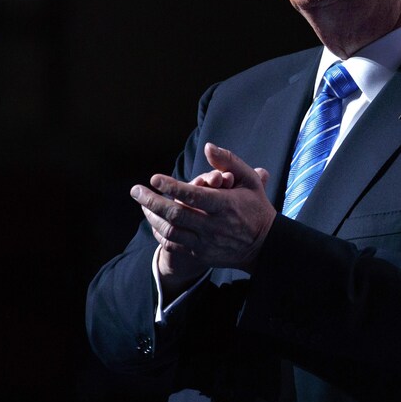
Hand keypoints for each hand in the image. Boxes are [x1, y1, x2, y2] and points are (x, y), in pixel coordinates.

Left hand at [133, 143, 274, 273]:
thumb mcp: (249, 180)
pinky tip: (153, 222)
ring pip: (171, 231)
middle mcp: (214, 226)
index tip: (154, 178)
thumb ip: (229, 161)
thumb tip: (208, 146)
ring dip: (152, 217)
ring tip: (142, 205)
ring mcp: (206, 243)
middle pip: (176, 214)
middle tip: (135, 190)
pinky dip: (160, 233)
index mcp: (225, 205)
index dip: (171, 186)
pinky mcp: (201, 255)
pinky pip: (173, 245)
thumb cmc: (255, 207)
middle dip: (151, 201)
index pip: (193, 195)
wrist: (264, 246)